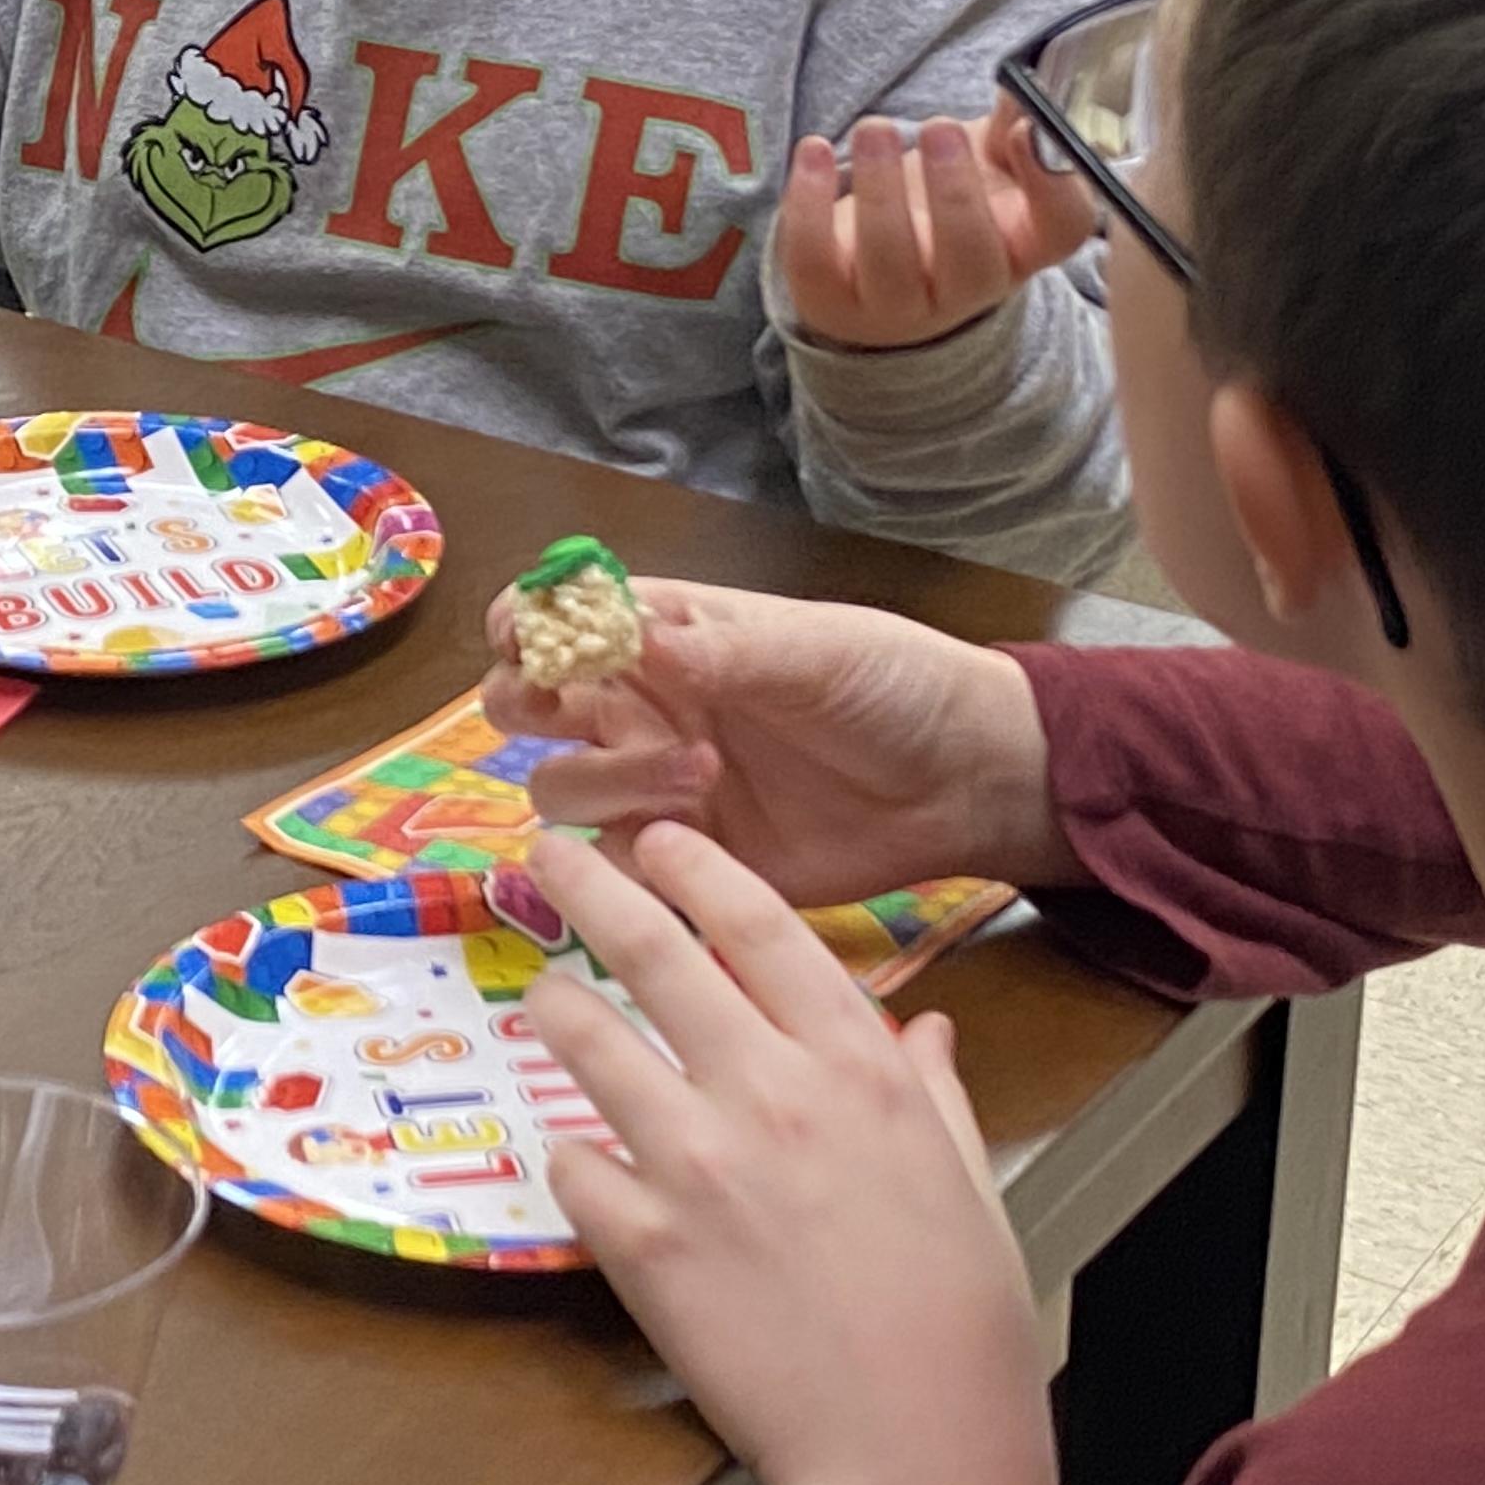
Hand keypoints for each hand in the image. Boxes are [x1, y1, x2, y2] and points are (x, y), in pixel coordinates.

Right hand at [484, 576, 1067, 903]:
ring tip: (701, 771)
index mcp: (663, 635)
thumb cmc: (891, 686)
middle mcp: (641, 707)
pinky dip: (628, 858)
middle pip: (523, 704)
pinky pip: (611, 869)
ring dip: (608, 778)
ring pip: (558, 789)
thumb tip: (624, 629)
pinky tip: (694, 837)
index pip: (555, 615)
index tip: (531, 640)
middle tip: (576, 712)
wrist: (961, 783)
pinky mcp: (683, 864)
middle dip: (526, 704)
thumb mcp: (813, 651)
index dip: (523, 622)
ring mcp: (655, 787)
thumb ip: (718, 649)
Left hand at [525, 824, 1058, 1484]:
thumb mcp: (968, 1183)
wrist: (910, 1452)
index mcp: (858, 1065)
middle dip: (589, 888)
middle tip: (547, 851)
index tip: (658, 837)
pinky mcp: (638, 1238)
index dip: (698, 867)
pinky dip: (576, 1160)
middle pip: (652, 952)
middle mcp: (768, 1089)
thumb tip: (920, 1028)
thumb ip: (930, 1092)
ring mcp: (693, 1159)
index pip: (762, 922)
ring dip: (556, 1009)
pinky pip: (574, 1165)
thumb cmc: (959, 1323)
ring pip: (587, 1041)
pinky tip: (588, 1169)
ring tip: (543, 999)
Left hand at [773, 98, 1095, 352]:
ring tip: (875, 129)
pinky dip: (809, 204)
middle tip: (940, 126)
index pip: (1061, 230)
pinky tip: (814, 150)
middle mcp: (966, 289)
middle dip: (955, 191)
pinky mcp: (831, 300)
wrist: (878, 275)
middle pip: (972, 257)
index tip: (1027, 131)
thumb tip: (1020, 85)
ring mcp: (896, 305)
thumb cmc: (948, 205)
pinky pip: (814, 260)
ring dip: (881, 191)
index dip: (1052, 183)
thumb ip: (1008, 124)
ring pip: (890, 261)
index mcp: (1024, 247)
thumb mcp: (987, 165)